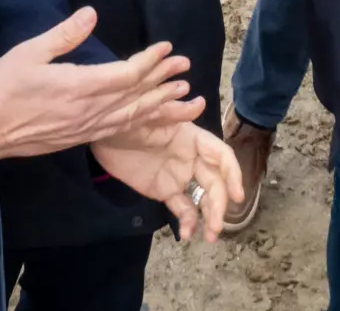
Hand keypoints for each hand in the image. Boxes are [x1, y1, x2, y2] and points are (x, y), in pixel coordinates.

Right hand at [0, 9, 200, 161]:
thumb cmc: (3, 86)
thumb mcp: (30, 51)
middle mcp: (89, 111)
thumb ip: (65, 34)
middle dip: (164, 82)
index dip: (150, 61)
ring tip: (185, 98)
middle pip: (137, 97)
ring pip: (133, 118)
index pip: (127, 74)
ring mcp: (86, 129)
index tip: (167, 47)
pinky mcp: (79, 139)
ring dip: (160, 106)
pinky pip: (119, 131)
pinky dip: (141, 124)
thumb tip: (90, 13)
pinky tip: (150, 120)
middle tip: (186, 69)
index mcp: (80, 86)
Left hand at [92, 120, 241, 242]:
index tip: (237, 195)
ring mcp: (179, 176)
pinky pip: (182, 209)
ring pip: (203, 198)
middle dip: (220, 204)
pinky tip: (186, 234)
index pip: (221, 155)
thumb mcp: (149, 113)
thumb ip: (174, 111)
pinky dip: (188, 222)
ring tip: (209, 237)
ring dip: (210, 217)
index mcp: (192, 137)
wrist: (101, 133)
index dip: (232, 174)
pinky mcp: (165, 192)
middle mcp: (191, 158)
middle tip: (217, 227)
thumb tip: (201, 102)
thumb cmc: (127, 117)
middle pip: (215, 182)